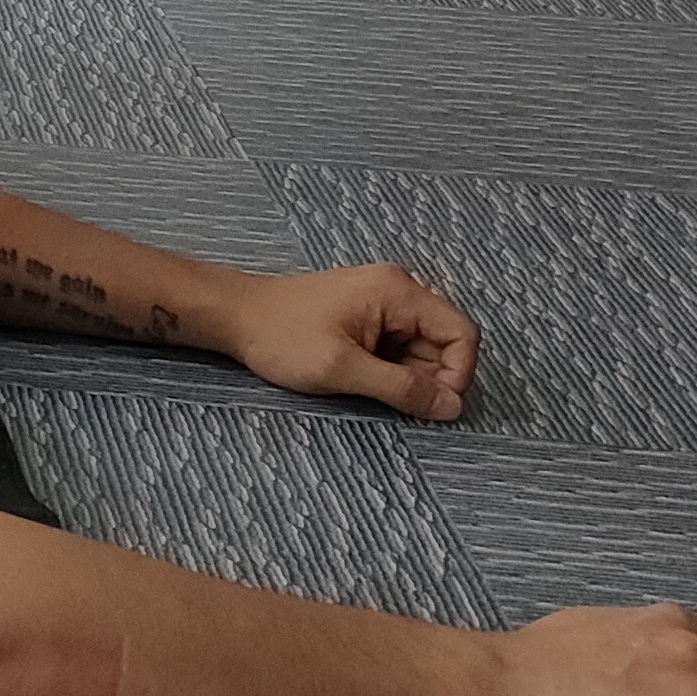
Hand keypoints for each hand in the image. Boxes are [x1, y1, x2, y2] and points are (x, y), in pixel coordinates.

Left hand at [221, 262, 478, 421]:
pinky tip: (356, 373)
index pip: (462, 333)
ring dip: (404, 375)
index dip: (457, 373)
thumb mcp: (343, 369)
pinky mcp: (367, 316)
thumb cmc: (280, 336)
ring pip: (421, 349)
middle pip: (443, 343)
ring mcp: (382, 302)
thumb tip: (451, 406)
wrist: (235, 316)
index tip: (433, 404)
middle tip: (384, 394)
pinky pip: (398, 347)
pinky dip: (387, 368)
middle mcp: (397, 290)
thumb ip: (401, 388)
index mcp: (397, 291)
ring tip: (361, 380)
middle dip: (425, 377)